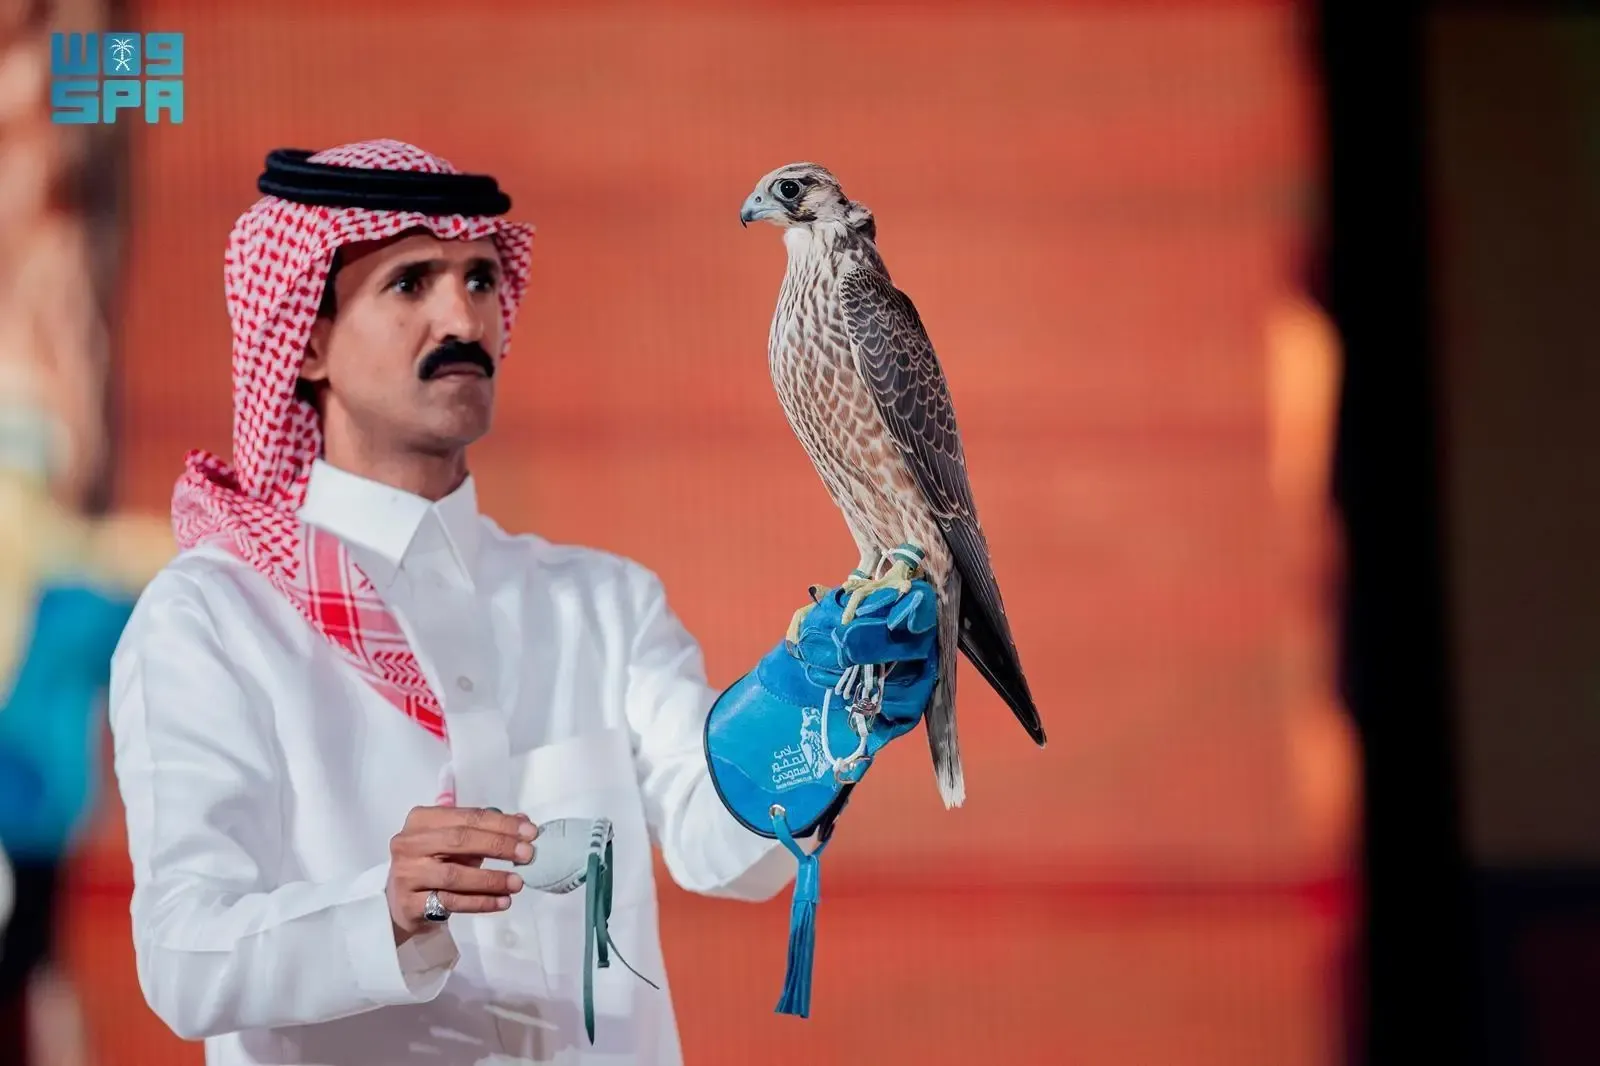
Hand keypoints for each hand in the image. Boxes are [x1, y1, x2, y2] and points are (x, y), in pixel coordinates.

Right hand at [386, 806, 537, 942]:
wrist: (400, 901)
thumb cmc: (433, 863)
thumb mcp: (455, 842)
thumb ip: (486, 830)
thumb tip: (523, 823)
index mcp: (422, 819)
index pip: (468, 817)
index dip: (501, 824)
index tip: (530, 832)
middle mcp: (409, 843)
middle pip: (460, 840)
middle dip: (499, 846)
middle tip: (527, 855)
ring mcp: (406, 874)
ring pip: (454, 875)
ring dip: (491, 879)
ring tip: (518, 883)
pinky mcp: (409, 903)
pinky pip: (451, 902)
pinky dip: (480, 902)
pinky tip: (502, 901)